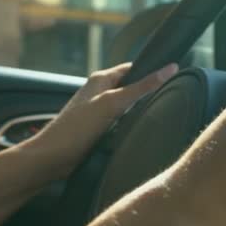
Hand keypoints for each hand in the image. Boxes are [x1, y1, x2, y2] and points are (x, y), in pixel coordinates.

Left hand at [24, 63, 177, 178]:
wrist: (52, 158)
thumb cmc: (78, 128)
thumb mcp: (113, 103)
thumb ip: (141, 87)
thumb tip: (169, 68)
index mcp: (101, 79)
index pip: (133, 68)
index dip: (151, 70)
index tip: (173, 75)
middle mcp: (99, 92)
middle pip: (131, 87)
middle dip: (147, 93)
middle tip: (171, 98)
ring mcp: (98, 111)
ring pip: (127, 107)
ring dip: (139, 111)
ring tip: (158, 114)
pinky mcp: (98, 129)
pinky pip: (121, 122)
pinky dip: (130, 125)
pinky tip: (139, 131)